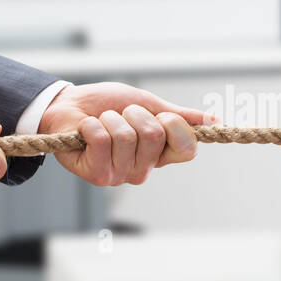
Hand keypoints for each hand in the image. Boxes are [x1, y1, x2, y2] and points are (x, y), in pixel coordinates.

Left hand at [38, 81, 213, 185]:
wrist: (67, 105)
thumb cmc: (106, 105)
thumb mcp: (148, 104)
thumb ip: (179, 116)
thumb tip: (214, 121)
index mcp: (160, 154)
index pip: (188, 149)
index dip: (177, 127)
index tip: (161, 114)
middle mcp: (144, 169)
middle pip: (155, 136)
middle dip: (135, 114)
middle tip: (121, 115)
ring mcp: (121, 175)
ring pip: (127, 137)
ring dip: (111, 118)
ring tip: (101, 122)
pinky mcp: (97, 174)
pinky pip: (104, 141)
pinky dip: (92, 125)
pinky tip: (85, 131)